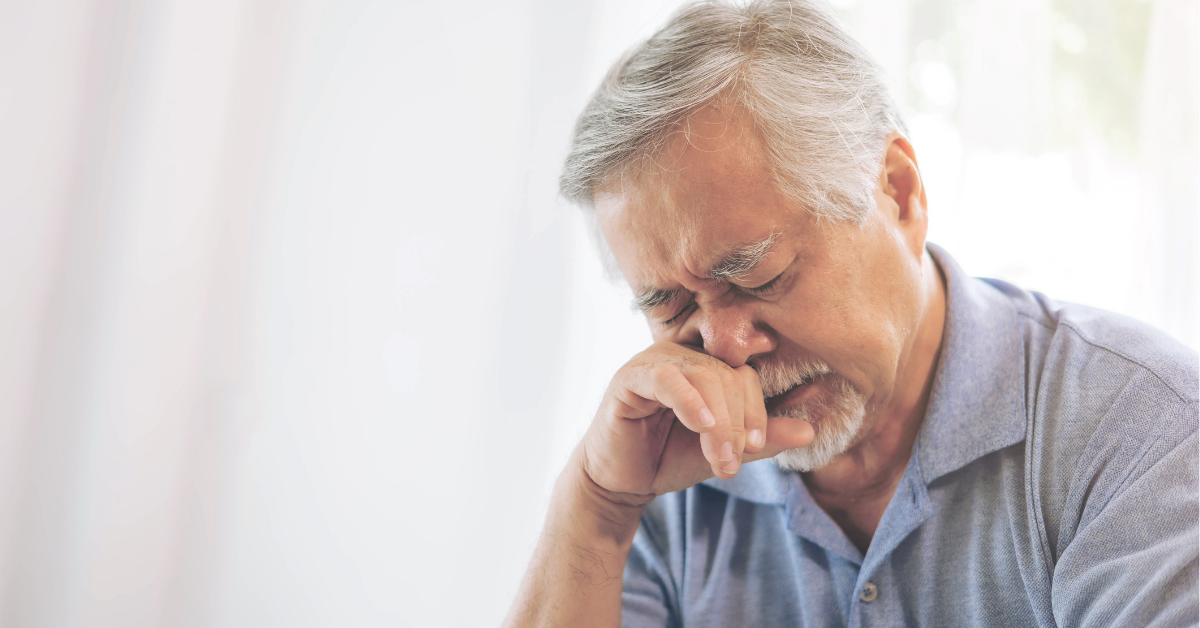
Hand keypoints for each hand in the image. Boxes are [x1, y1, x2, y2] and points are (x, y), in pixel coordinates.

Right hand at [578, 341, 814, 502]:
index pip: (747, 376)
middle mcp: (684, 354)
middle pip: (729, 375)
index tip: (754, 448)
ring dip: (718, 425)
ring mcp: (656, 360)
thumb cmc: (670, 457)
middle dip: (737, 425)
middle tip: (731, 465)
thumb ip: (762, 438)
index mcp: (708, 364)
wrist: (621, 480)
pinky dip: (690, 402)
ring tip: (718, 462)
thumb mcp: (724, 450)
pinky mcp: (630, 376)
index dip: (757, 411)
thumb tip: (810, 431)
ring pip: (705, 376)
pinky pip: (668, 378)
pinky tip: (701, 426)